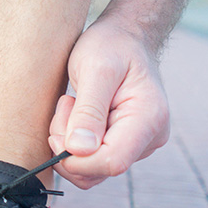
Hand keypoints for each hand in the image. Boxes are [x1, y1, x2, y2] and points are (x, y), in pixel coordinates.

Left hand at [48, 18, 169, 188]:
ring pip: (91, 170)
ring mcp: (138, 144)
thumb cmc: (111, 46)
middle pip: (98, 170)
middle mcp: (149, 138)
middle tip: (66, 107)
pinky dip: (74, 144)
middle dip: (68, 147)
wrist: (124, 38)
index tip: (58, 132)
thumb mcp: (95, 69)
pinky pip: (91, 162)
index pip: (111, 162)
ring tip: (72, 106)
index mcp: (149, 119)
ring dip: (69, 145)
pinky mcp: (123, 145)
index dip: (76, 158)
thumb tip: (79, 151)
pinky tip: (76, 116)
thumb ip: (88, 112)